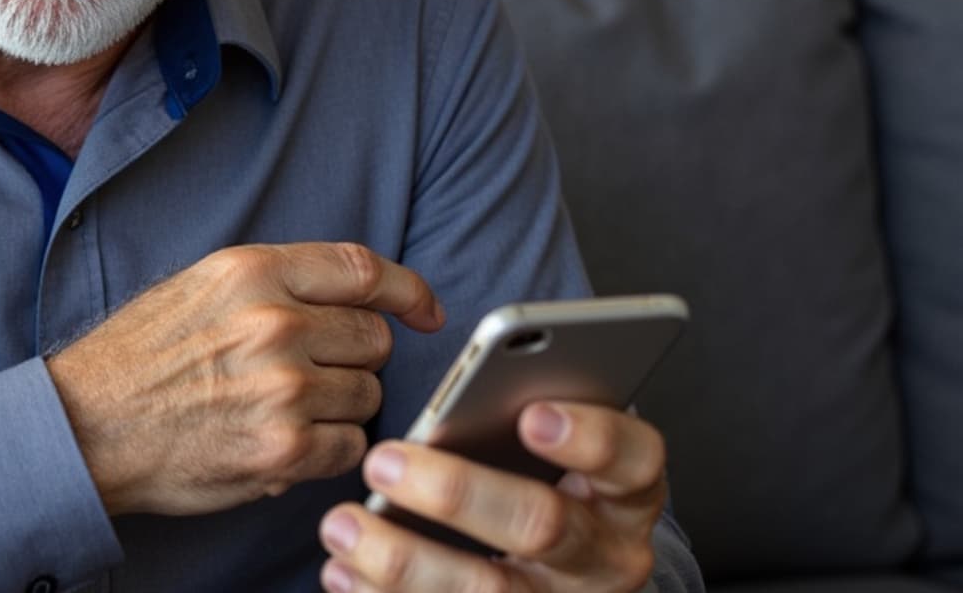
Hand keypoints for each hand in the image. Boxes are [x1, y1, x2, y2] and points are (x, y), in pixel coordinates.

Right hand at [46, 243, 443, 516]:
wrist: (85, 428)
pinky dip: (327, 452)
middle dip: (355, 360)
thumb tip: (349, 297)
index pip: (363, 268)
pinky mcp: (285, 446)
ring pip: (366, 395)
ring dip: (339, 408)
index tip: (425, 310)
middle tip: (314, 376)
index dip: (407, 290)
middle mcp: (275, 323)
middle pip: (373, 338)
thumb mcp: (198, 289)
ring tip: (285, 413)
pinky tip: (285, 445)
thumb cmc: (135, 361)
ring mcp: (284, 387)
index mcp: (252, 272)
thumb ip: (273, 284)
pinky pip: (349, 446)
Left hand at [318, 403, 667, 591]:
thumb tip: (458, 401)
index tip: (531, 414)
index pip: (633, 460)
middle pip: (543, 527)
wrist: (558, 571)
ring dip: (403, 559)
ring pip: (489, 591)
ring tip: (341, 523)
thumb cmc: (543, 478)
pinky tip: (342, 572)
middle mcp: (607, 555)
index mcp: (628, 489)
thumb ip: (523, 412)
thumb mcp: (555, 444)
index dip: (589, 438)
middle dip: (457, 492)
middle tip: (383, 461)